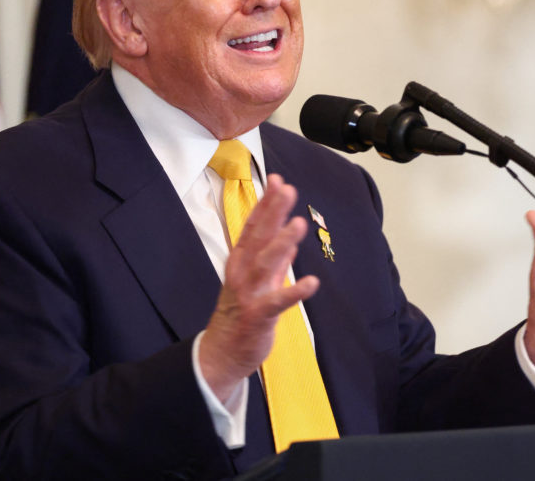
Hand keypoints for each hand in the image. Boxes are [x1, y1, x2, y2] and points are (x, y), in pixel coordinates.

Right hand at [198, 174, 313, 400]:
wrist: (222, 353)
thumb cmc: (242, 314)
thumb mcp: (258, 281)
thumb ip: (275, 261)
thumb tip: (290, 241)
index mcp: (241, 261)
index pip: (253, 226)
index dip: (266, 203)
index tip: (277, 180)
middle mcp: (242, 272)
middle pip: (258, 237)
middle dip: (272, 212)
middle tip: (287, 189)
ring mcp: (248, 293)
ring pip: (265, 263)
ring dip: (282, 243)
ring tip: (298, 224)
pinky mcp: (258, 316)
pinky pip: (278, 302)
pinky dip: (294, 291)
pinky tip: (312, 282)